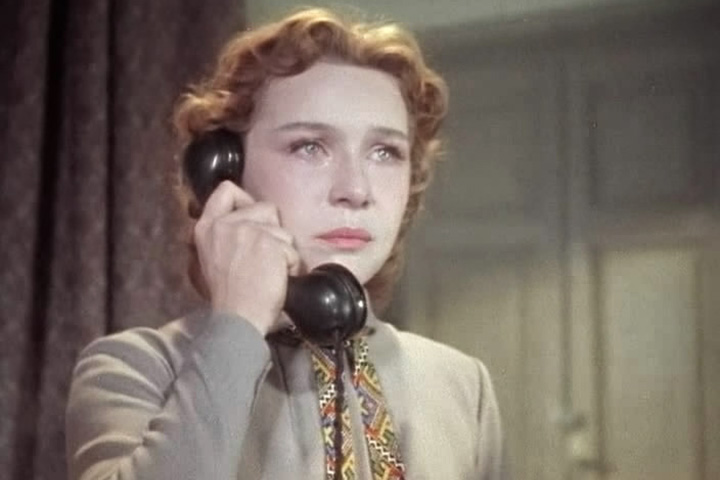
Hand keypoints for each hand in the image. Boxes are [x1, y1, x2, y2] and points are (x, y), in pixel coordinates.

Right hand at [192, 181, 300, 334]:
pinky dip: (292, 266)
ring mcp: (247, 231)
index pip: (226, 191)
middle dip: (273, 232)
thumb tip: (249, 220)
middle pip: (265, 207)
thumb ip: (225, 236)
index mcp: (206, 228)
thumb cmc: (229, 297)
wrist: (237, 319)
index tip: (254, 219)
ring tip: (269, 273)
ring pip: (283, 230)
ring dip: (284, 252)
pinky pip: (293, 250)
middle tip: (264, 258)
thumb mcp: (212, 259)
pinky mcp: (269, 243)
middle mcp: (225, 224)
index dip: (246, 200)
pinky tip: (278, 280)